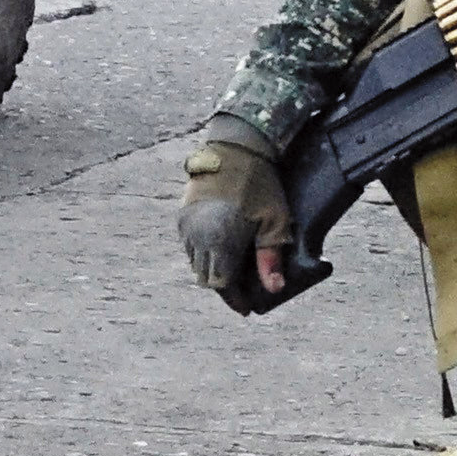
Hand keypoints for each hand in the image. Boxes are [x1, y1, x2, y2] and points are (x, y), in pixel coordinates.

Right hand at [178, 124, 294, 315]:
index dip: (235, 300)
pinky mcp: (182, 215)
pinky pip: (190, 246)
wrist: (236, 147)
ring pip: (196, 263)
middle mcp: (198, 236)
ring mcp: (187, 226)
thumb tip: (274, 289)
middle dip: (225, 288)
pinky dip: (204, 254)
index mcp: (220, 241)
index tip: (247, 308)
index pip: (223, 285)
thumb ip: (270, 258)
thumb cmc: (261, 185)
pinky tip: (220, 250)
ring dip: (213, 271)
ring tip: (233, 271)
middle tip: (243, 292)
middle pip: (207, 278)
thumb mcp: (274, 222)